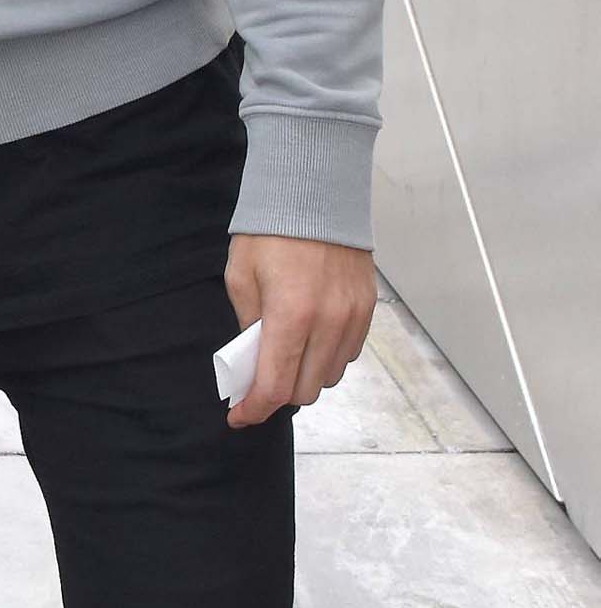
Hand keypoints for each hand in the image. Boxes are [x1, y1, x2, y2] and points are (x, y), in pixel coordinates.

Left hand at [224, 233, 376, 428]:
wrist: (315, 192)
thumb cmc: (271, 231)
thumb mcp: (240, 278)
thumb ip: (248, 326)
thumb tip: (252, 361)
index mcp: (291, 315)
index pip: (275, 386)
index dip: (254, 409)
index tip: (239, 416)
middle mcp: (329, 322)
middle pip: (305, 390)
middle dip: (276, 394)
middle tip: (256, 383)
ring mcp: (352, 317)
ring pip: (329, 376)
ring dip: (304, 377)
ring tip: (283, 360)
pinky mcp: (367, 308)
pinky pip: (348, 354)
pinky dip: (326, 358)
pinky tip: (309, 341)